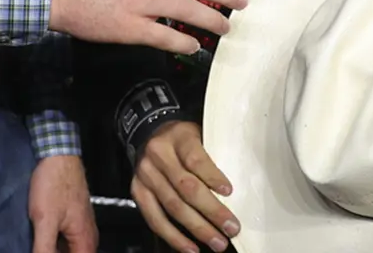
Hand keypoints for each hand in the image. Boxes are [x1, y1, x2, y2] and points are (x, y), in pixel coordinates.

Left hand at [28, 154, 97, 252]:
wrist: (57, 154)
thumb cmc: (54, 182)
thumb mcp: (44, 220)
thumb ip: (44, 249)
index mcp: (85, 239)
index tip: (45, 251)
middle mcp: (87, 234)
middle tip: (40, 247)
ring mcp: (81, 225)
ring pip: (69, 249)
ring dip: (55, 250)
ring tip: (38, 244)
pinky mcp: (72, 217)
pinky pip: (65, 239)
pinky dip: (54, 242)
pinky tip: (40, 238)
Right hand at [131, 121, 239, 252]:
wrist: (149, 132)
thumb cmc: (183, 139)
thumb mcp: (200, 134)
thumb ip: (212, 156)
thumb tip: (235, 191)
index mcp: (178, 137)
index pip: (195, 158)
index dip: (212, 176)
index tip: (229, 192)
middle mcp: (158, 155)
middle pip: (186, 187)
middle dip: (211, 211)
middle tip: (231, 228)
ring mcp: (145, 175)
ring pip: (172, 206)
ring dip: (197, 228)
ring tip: (217, 242)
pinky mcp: (137, 192)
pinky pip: (154, 219)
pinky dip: (173, 236)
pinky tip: (190, 247)